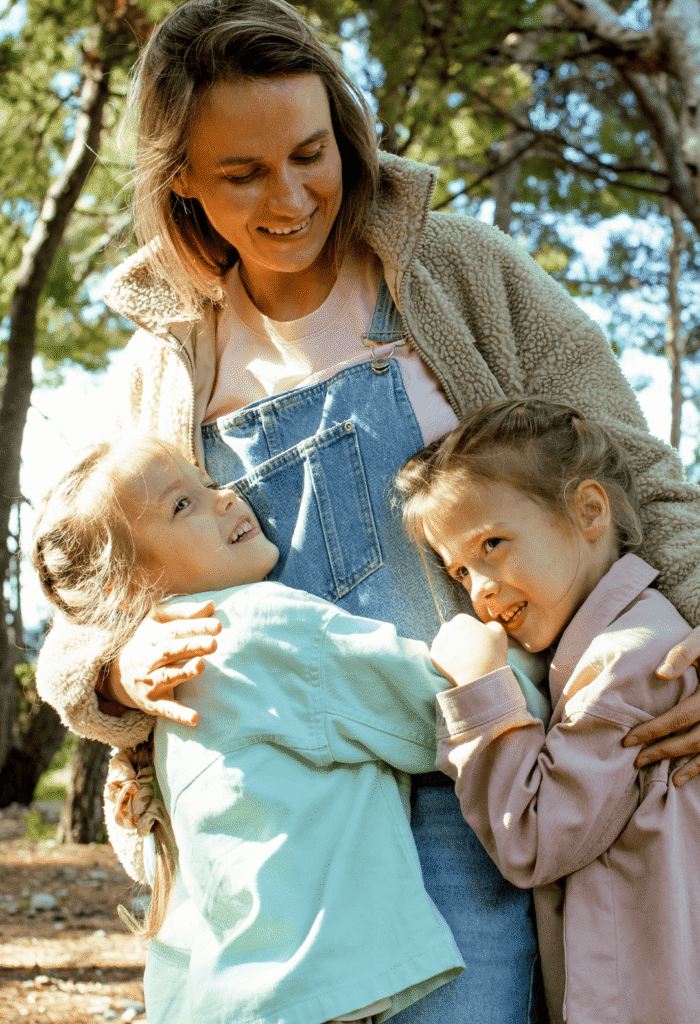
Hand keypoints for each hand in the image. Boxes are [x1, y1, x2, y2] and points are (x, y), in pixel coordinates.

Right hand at [104, 601, 221, 725]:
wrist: (115, 675)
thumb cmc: (146, 642)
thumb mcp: (157, 622)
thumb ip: (184, 613)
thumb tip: (211, 605)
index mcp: (151, 637)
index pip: (175, 630)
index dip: (196, 627)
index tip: (218, 626)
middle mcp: (148, 659)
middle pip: (170, 651)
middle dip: (192, 646)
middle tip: (214, 644)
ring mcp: (150, 682)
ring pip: (166, 677)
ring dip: (183, 672)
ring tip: (200, 665)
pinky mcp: (153, 703)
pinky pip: (166, 709)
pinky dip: (180, 714)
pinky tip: (195, 718)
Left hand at [430, 614, 507, 686]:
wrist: (481, 676)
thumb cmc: (492, 654)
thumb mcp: (500, 634)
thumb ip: (492, 625)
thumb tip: (487, 626)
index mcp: (462, 619)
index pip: (465, 625)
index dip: (472, 636)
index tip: (477, 646)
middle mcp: (447, 627)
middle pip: (452, 634)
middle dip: (459, 642)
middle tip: (470, 655)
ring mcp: (438, 641)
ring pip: (444, 645)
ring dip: (451, 651)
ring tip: (463, 663)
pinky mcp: (433, 656)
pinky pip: (439, 658)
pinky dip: (446, 663)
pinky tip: (456, 668)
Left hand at [623, 625, 699, 785]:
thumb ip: (683, 654)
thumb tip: (661, 673)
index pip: (678, 718)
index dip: (652, 731)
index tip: (628, 740)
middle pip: (691, 740)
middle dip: (663, 751)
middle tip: (637, 760)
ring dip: (685, 765)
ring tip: (664, 776)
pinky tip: (685, 776)